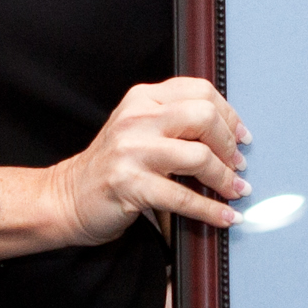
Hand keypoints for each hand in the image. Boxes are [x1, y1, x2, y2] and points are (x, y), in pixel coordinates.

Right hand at [51, 77, 249, 245]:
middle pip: (204, 117)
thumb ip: (174, 122)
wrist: (66, 197)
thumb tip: (230, 135)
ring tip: (235, 189)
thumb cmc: (111, 166)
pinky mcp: (130, 185)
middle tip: (238, 164)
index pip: (200, 91)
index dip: (229, 115)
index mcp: (143, 98)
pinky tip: (225, 215)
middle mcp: (138, 118)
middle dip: (229, 144)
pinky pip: (183, 197)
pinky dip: (211, 209)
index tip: (242, 136)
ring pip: (199, 156)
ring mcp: (132, 151)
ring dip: (225, 178)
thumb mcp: (139, 129)